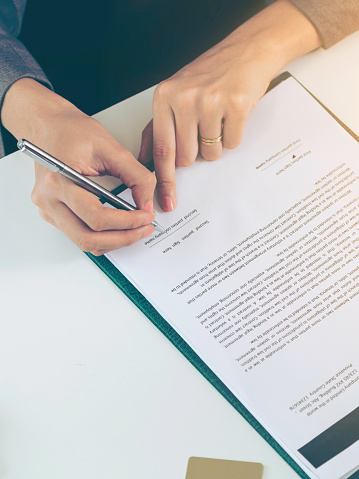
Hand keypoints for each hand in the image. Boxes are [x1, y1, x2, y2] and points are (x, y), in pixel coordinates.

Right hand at [2, 79, 156, 254]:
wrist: (49, 125)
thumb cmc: (73, 131)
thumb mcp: (111, 147)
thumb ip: (136, 176)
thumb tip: (147, 204)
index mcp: (59, 181)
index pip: (96, 217)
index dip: (127, 222)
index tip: (146, 216)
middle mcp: (48, 200)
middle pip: (88, 238)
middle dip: (122, 238)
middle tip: (144, 229)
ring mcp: (47, 209)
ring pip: (84, 242)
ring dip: (113, 241)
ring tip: (135, 229)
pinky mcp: (52, 213)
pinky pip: (79, 235)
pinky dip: (102, 236)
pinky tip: (119, 226)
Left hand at [140, 0, 320, 211]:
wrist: (246, 51)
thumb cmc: (209, 74)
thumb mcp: (174, 95)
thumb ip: (156, 129)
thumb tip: (145, 159)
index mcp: (164, 97)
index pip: (162, 150)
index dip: (165, 181)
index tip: (166, 202)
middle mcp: (184, 99)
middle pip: (187, 158)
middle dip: (196, 152)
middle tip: (202, 128)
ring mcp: (210, 101)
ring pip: (211, 154)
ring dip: (216, 143)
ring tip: (217, 117)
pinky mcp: (236, 104)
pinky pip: (232, 143)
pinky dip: (234, 134)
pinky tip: (231, 114)